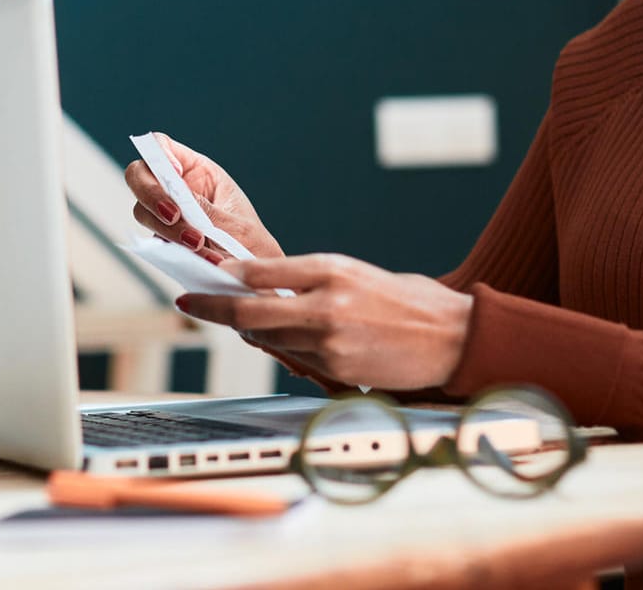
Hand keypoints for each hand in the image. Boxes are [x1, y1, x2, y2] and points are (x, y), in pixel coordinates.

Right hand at [125, 133, 283, 261]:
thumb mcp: (237, 224)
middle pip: (139, 176)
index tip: (175, 172)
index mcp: (196, 171)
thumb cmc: (251, 243)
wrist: (254, 277)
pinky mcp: (161, 241)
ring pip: (142, 212)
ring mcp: (164, 216)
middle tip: (176, 216)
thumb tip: (178, 201)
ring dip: (166, 228)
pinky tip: (196, 258)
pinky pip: (150, 242)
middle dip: (153, 195)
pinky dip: (170, 250)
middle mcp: (174, 190)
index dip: (159, 153)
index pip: (161, 146)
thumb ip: (208, 212)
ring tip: (198, 244)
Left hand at [176, 254, 471, 391]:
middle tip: (191, 303)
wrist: (450, 338)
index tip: (201, 277)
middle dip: (214, 308)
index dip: (223, 278)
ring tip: (239, 318)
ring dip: (247, 329)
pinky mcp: (335, 371)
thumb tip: (257, 282)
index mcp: (329, 270)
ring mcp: (328, 342)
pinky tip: (279, 340)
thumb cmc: (404, 301)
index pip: (259, 273)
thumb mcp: (352, 272)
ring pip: (267, 338)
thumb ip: (305, 277)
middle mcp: (324, 305)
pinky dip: (280, 349)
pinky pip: (293, 359)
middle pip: (250, 311)